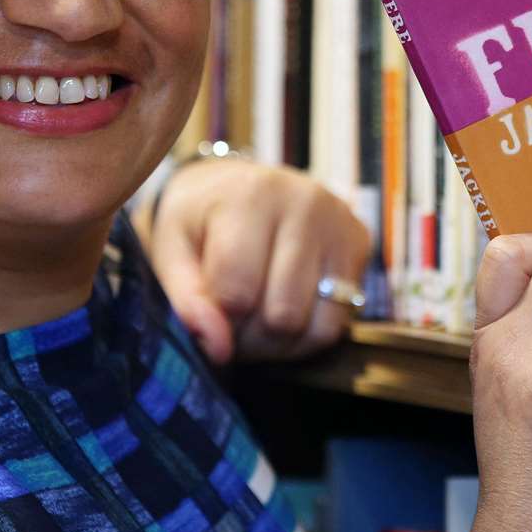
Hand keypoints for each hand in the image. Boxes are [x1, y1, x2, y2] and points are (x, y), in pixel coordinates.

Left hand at [145, 158, 370, 364]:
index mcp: (252, 195)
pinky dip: (306, 337)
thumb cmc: (200, 219)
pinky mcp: (359, 241)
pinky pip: (338, 324)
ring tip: (256, 320)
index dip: (216, 322)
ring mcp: (340, 221)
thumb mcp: (172, 249)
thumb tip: (218, 347)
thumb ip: (187, 299)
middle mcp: (306, 202)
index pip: (238, 293)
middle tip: (231, 319)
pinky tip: (284, 315)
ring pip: (317, 328)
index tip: (206, 311)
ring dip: (280, 343)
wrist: (238, 184)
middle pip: (283, 315)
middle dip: (250, 336)